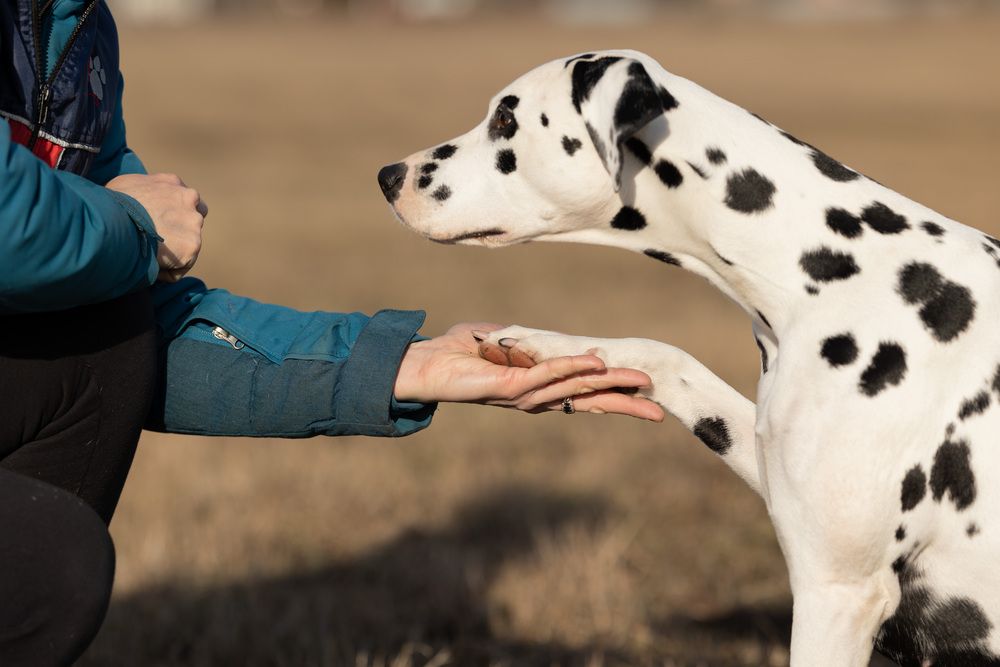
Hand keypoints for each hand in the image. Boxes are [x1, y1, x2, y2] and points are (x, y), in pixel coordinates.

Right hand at [106, 173, 207, 281]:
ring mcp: (193, 222)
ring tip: (148, 256)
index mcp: (173, 183)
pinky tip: (149, 267)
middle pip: (193, 221)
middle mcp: (189, 198)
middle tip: (156, 243)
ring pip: (187, 245)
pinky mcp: (192, 245)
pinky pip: (181, 266)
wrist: (112, 222)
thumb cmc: (111, 204)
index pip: (186, 200)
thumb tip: (143, 202)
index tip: (159, 226)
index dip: (173, 216)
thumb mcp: (126, 184)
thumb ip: (146, 190)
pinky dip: (167, 271)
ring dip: (172, 253)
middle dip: (179, 233)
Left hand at [393, 323, 664, 420]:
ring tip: (640, 383)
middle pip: (588, 401)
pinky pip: (548, 374)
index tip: (644, 394)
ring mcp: (525, 394)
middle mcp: (535, 397)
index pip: (583, 394)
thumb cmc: (457, 353)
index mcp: (537, 389)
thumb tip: (533, 336)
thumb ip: (520, 339)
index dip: (613, 394)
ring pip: (576, 388)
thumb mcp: (496, 340)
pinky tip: (597, 363)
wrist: (423, 364)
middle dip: (623, 405)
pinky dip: (574, 367)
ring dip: (609, 384)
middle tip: (658, 412)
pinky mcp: (510, 388)